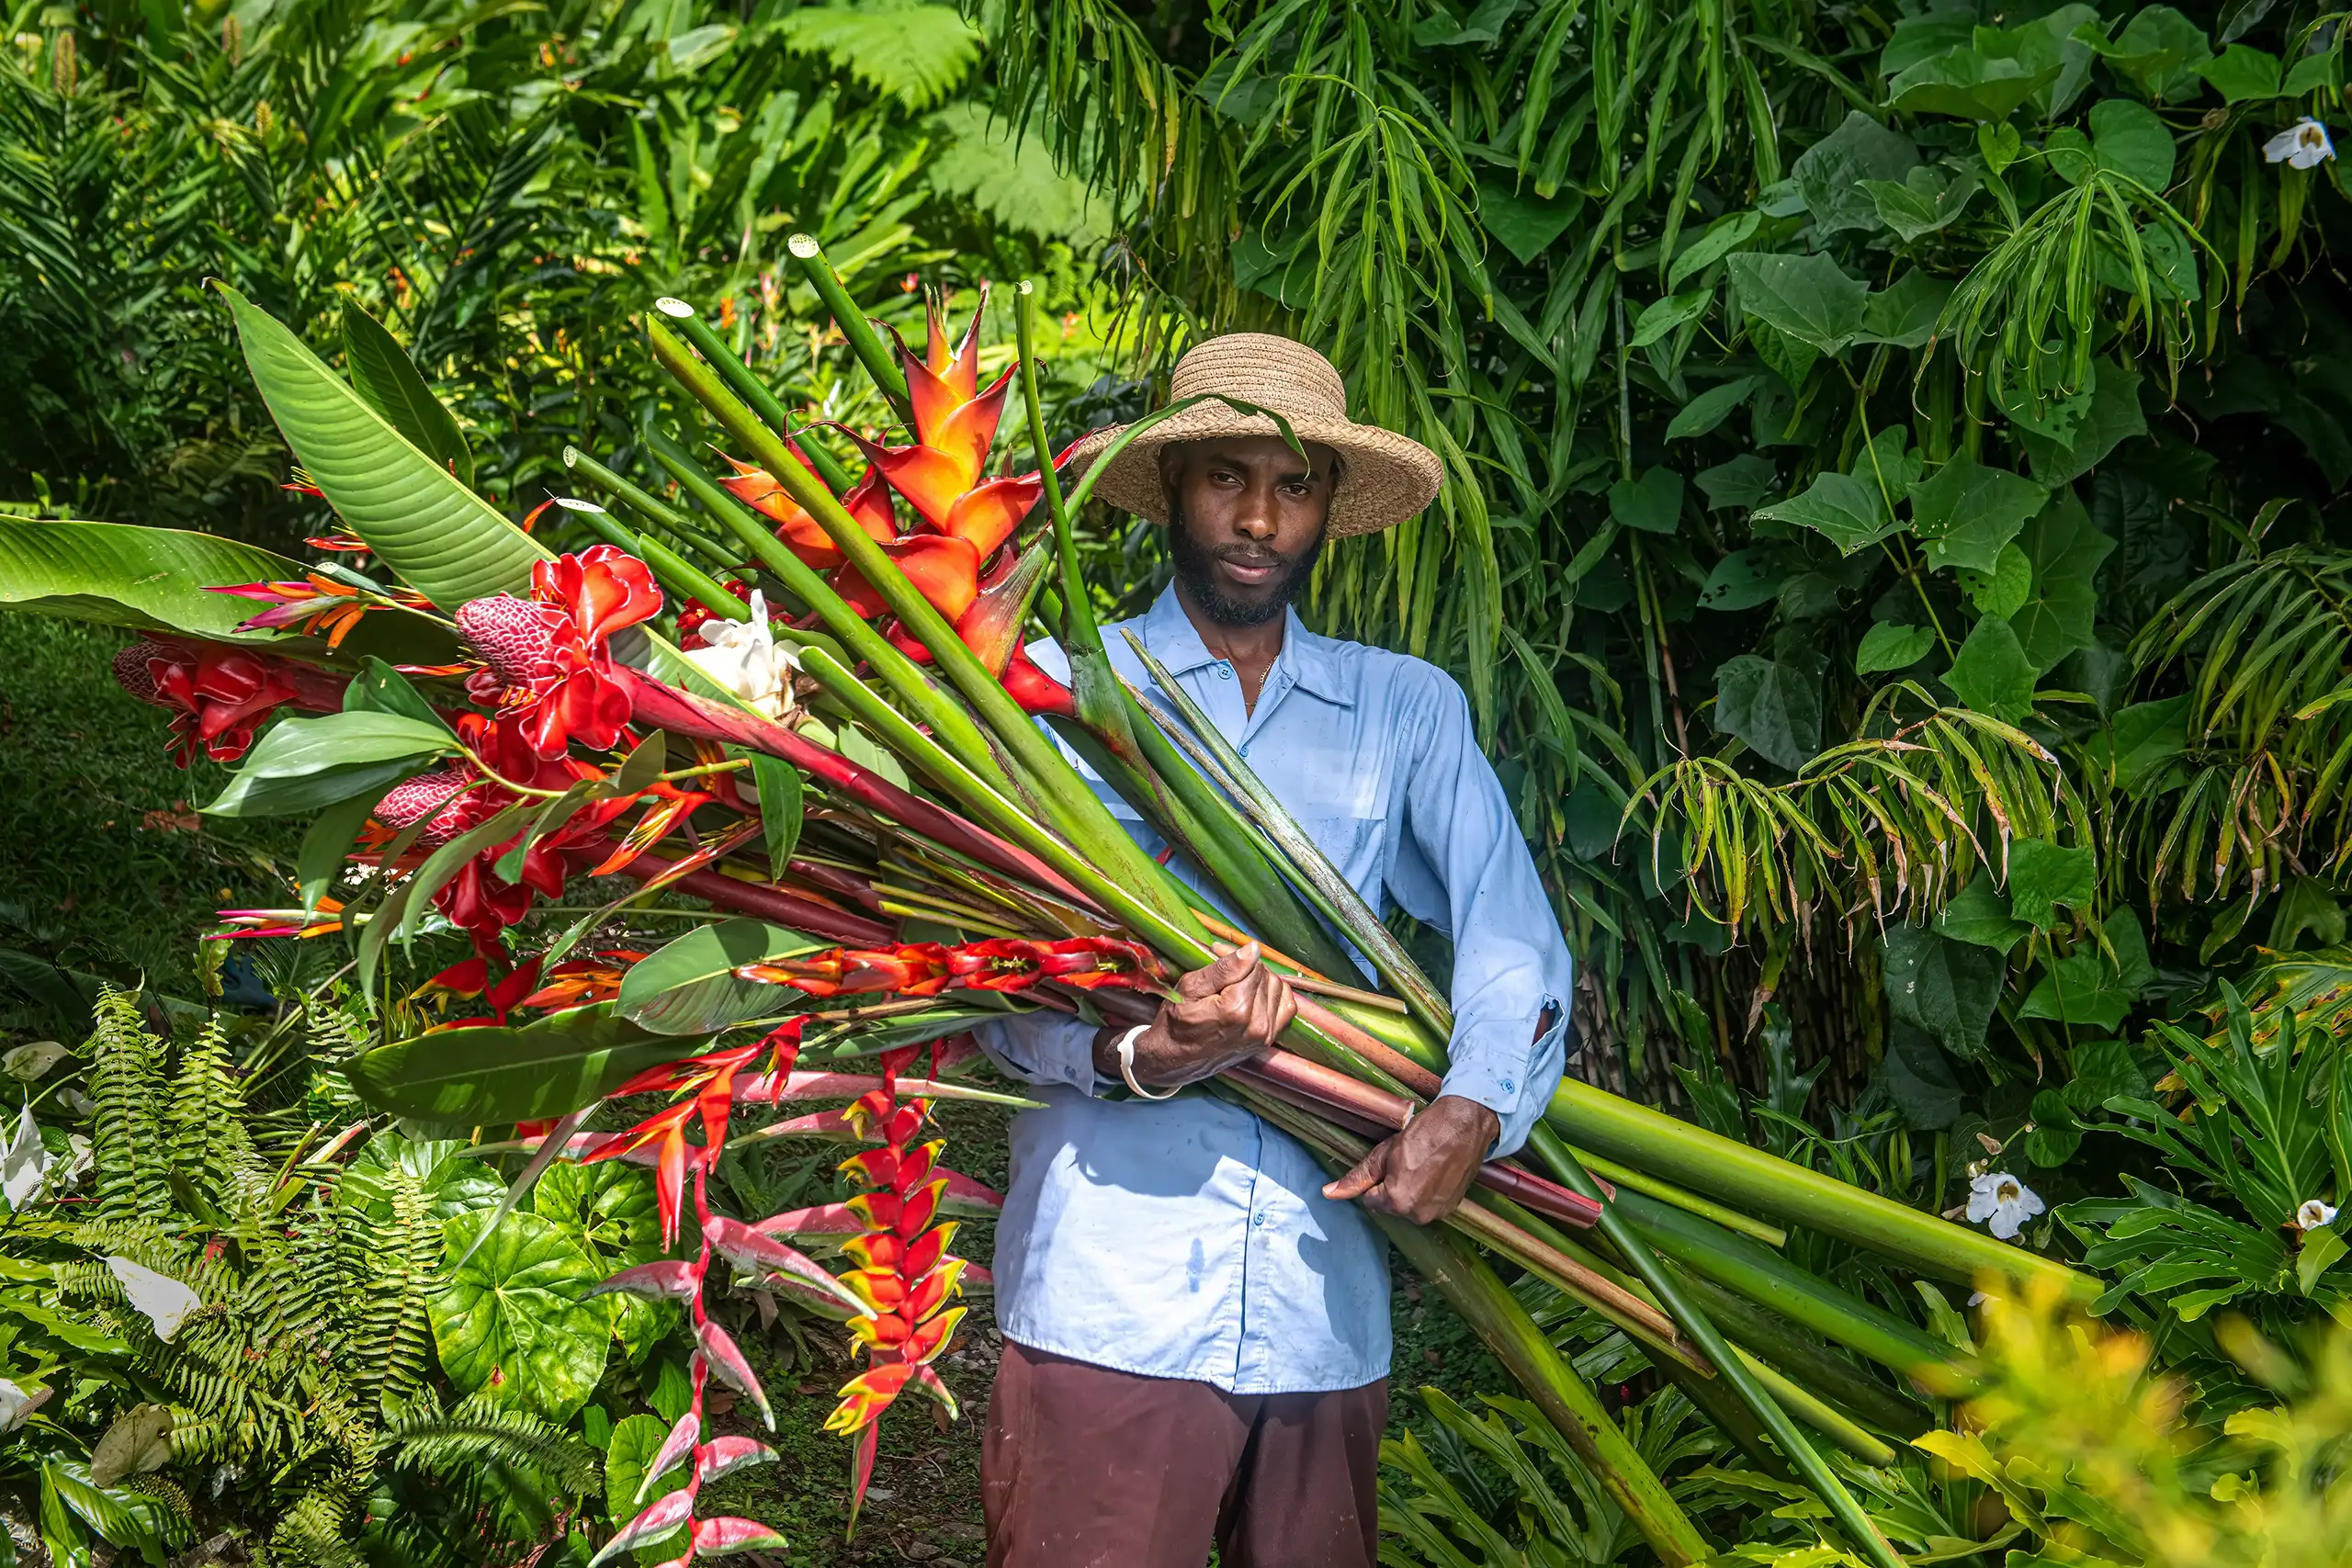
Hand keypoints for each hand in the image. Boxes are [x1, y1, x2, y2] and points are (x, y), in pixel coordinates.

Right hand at [1094, 941, 1296, 1088]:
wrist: (1174, 1059)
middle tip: (1222, 971)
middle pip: (1266, 975)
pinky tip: (1255, 994)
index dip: (1235, 955)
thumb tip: (1252, 949)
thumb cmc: (1176, 1022)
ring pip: (1277, 988)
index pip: (1253, 964)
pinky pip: (1286, 1006)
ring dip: (1260, 980)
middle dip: (1247, 967)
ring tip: (1235, 984)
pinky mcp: (1268, 1040)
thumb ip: (1223, 968)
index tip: (1217, 953)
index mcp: (1237, 1009)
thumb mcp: (1190, 988)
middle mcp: (1257, 1024)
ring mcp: (1265, 1035)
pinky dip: (1274, 995)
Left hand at [1321, 1095, 1499, 1224]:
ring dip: (1410, 1190)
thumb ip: (1358, 1177)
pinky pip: (1429, 1204)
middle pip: (1391, 1205)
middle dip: (1393, 1186)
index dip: (1377, 1179)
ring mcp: (1437, 1213)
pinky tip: (1435, 1171)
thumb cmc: (1425, 1133)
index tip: (1391, 1162)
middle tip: (1408, 1161)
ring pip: (1410, 1206)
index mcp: (1397, 1201)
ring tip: (1423, 1165)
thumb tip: (1329, 1193)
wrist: (1464, 1124)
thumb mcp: (1384, 1153)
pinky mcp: (1452, 1208)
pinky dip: (1428, 1192)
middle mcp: (1417, 1214)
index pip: (1370, 1199)